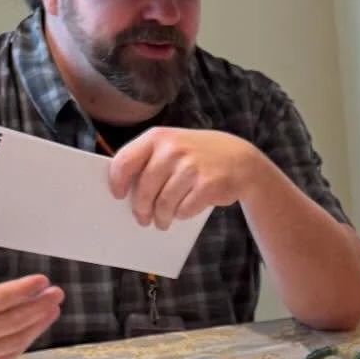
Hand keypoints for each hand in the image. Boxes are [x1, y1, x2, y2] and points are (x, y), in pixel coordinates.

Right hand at [0, 233, 62, 358]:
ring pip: (13, 340)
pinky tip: (36, 326)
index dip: (22, 290)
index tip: (42, 281)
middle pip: (11, 321)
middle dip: (38, 306)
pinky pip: (7, 356)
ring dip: (38, 324)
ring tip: (53, 308)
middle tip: (57, 293)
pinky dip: (25, 341)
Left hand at [106, 127, 261, 228]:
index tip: (118, 195)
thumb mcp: (174, 145)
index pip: (125, 161)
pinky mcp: (207, 185)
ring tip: (161, 221)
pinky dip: (182, 215)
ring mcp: (191, 167)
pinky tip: (183, 212)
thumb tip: (127, 190)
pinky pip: (184, 210)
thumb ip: (150, 159)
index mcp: (158, 137)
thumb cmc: (200, 156)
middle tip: (142, 218)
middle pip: (144, 188)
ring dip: (161, 218)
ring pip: (164, 203)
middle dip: (141, 208)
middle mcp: (173, 149)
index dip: (118, 182)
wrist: (242, 160)